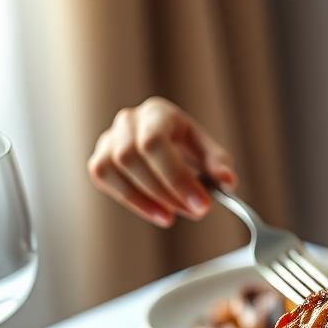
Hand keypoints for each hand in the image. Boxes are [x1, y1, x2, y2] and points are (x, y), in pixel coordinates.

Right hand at [87, 97, 237, 226]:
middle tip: (194, 211)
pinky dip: (131, 201)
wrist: (167, 146)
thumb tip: (227, 182)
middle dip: (165, 191)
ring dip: (146, 199)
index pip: (154, 142)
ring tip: (175, 214)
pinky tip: (158, 213)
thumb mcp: (209, 152)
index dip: (176, 177)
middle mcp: (129, 121)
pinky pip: (103, 179)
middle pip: (131, 156)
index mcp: (158, 113)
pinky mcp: (100, 159)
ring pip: (112, 168)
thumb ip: (219, 165)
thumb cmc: (188, 147)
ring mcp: (109, 139)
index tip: (202, 204)